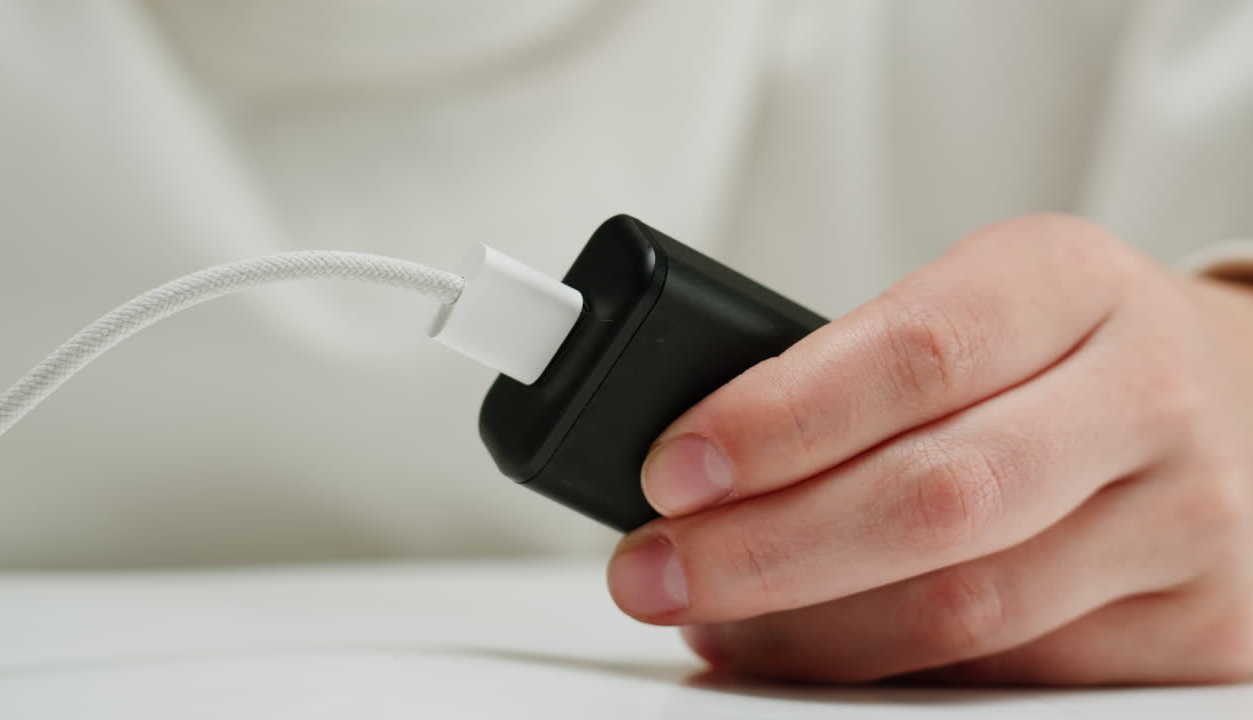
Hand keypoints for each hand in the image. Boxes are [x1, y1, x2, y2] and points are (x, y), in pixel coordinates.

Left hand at [605, 215, 1252, 684]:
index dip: (779, 421)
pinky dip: (882, 670)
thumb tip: (703, 464)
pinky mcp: (1197, 630)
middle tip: (655, 569)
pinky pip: (1007, 672)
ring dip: (804, 630)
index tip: (673, 470)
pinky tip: (807, 649)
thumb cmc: (1071, 348)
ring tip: (710, 617)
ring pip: (962, 609)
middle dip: (764, 550)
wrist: (1236, 402)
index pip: (915, 355)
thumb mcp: (985, 301)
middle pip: (934, 500)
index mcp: (1071, 283)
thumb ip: (861, 366)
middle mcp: (1146, 399)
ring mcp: (1185, 524)